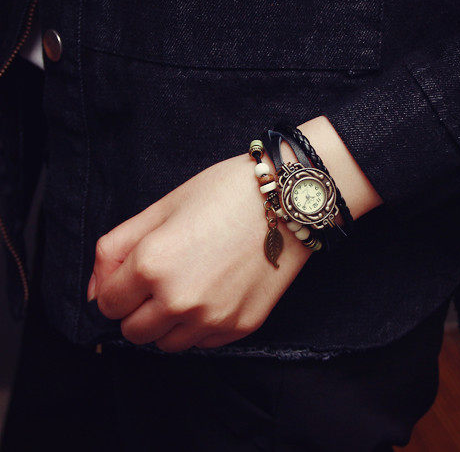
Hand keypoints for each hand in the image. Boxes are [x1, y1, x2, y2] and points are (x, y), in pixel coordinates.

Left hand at [87, 153, 311, 351]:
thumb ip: (115, 249)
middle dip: (137, 309)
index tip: (135, 271)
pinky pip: (203, 342)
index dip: (116, 286)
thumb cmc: (224, 194)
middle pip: (133, 331)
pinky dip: (200, 325)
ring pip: (166, 344)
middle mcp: (179, 301)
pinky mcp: (240, 327)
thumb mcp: (161, 207)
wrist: (286, 199)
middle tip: (161, 279)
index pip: (106, 303)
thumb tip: (94, 292)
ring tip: (190, 285)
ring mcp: (212, 318)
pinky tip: (216, 292)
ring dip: (167, 322)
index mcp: (152, 265)